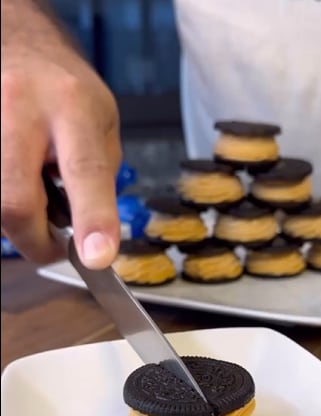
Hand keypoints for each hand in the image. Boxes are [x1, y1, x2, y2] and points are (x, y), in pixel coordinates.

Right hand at [1, 1, 121, 267]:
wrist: (20, 46)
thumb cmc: (66, 89)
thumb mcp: (103, 123)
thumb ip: (99, 175)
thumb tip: (91, 231)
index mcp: (72, 105)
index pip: (85, 170)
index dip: (93, 218)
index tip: (97, 257)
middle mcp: (20, 108)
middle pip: (15, 202)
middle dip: (35, 240)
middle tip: (53, 244)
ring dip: (18, 217)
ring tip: (36, 191)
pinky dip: (7, 201)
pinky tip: (20, 181)